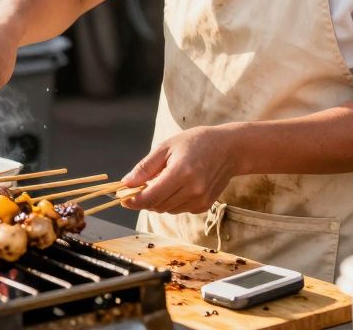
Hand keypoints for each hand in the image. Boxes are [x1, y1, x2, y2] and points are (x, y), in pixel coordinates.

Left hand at [120, 126, 238, 213]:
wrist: (229, 149)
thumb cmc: (196, 142)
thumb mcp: (166, 147)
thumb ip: (146, 167)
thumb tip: (126, 183)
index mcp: (181, 172)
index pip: (151, 197)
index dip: (134, 200)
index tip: (123, 198)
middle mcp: (193, 189)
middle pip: (157, 206)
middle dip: (144, 200)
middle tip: (139, 187)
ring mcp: (201, 199)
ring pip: (167, 210)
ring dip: (158, 201)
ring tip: (162, 182)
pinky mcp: (205, 205)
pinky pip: (180, 209)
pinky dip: (172, 202)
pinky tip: (177, 186)